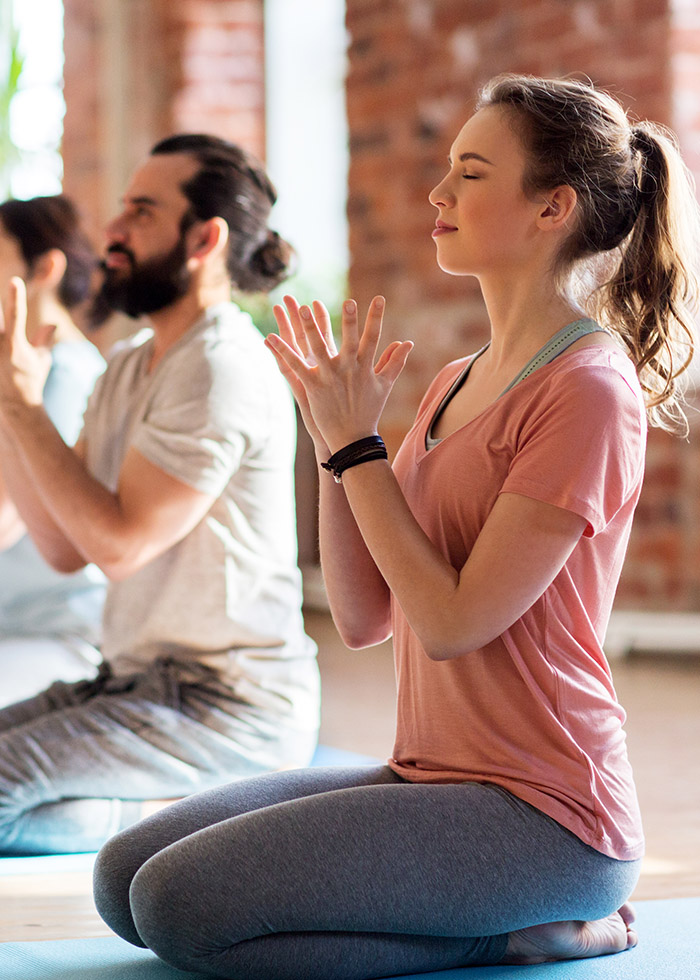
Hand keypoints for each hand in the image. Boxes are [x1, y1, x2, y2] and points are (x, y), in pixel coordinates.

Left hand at [0, 278, 51, 417]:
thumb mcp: (42, 360)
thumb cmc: (30, 381)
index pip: (16, 315)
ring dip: (0, 333)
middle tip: (3, 318)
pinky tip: (0, 357)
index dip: (16, 297)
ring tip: (4, 347)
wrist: (16, 407)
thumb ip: (44, 339)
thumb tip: (53, 324)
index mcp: (15, 345)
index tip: (15, 280)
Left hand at [266, 294, 412, 453]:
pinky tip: (271, 337)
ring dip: (311, 328)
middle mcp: (348, 370)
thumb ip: (395, 361)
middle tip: (348, 301)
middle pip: (348, 340)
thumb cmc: (369, 411)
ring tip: (304, 308)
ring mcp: (329, 378)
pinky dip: (283, 351)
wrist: (353, 439)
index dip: (376, 318)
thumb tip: (408, 342)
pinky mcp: (312, 387)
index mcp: (365, 367)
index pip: (373, 338)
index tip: (379, 298)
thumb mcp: (384, 385)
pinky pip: (295, 366)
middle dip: (349, 321)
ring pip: (319, 348)